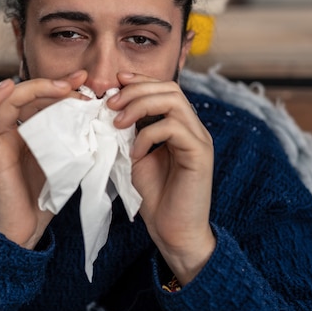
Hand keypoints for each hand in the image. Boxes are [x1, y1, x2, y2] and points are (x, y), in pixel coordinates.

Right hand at [0, 71, 86, 248]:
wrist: (25, 232)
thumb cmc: (43, 200)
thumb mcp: (65, 163)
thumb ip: (73, 141)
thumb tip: (98, 118)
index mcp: (27, 134)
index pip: (40, 100)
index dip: (61, 87)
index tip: (85, 82)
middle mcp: (10, 133)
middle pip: (25, 96)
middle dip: (52, 84)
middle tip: (80, 82)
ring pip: (4, 101)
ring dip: (31, 88)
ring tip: (60, 86)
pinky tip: (7, 87)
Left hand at [107, 72, 215, 284]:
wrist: (172, 230)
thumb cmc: (154, 195)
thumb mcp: (135, 155)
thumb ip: (129, 131)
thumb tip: (110, 107)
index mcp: (179, 125)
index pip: (164, 88)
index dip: (140, 80)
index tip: (116, 82)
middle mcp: (193, 127)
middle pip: (170, 88)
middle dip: (136, 91)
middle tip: (110, 104)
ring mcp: (199, 139)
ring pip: (174, 101)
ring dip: (140, 106)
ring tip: (118, 123)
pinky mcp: (200, 153)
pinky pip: (173, 128)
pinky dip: (148, 135)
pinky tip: (135, 153)